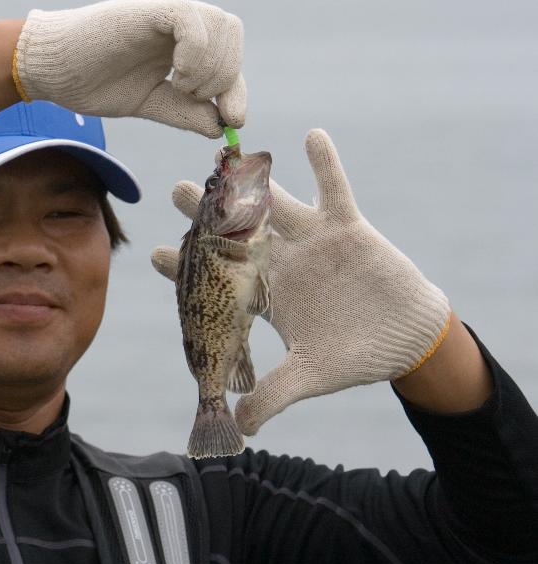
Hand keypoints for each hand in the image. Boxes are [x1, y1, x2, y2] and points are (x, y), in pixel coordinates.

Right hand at [13, 0, 244, 137]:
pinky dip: (195, 51)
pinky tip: (176, 75)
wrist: (50, 70)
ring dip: (210, 66)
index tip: (232, 120)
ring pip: (219, 24)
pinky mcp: (145, 11)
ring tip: (181, 88)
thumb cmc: (93, 83)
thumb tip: (220, 127)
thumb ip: (184, 112)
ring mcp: (162, 14)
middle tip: (195, 99)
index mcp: (181, 42)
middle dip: (225, 77)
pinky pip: (189, 20)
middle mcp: (177, 22)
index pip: (228, 53)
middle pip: (231, 33)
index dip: (236, 87)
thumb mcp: (149, 103)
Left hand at [151, 130, 451, 433]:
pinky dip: (326, 164)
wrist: (406, 340)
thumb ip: (273, 396)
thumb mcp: (310, 378)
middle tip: (175, 191)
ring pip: (276, 206)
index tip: (156, 254)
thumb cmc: (354, 356)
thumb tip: (239, 426)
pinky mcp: (349, 228)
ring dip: (254, 183)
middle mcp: (283, 263)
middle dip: (208, 214)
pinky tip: (310, 137)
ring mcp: (313, 241)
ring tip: (227, 160)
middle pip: (238, 234)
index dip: (189, 268)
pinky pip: (335, 189)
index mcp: (266, 297)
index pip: (219, 280)